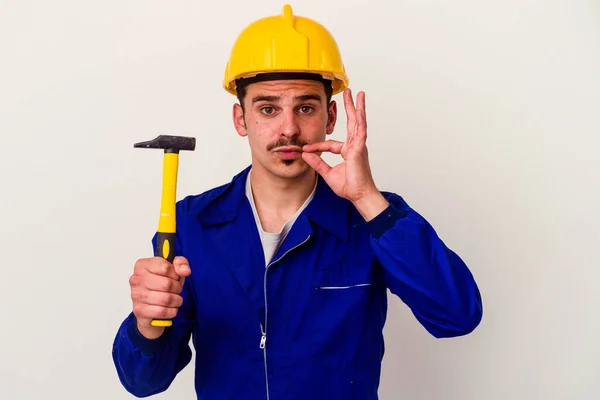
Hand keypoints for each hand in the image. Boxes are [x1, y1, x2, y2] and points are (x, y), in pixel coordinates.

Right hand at [129, 256, 190, 338]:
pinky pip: (162, 311)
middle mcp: (136, 279)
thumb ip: (181, 263)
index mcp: (142, 265)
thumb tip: (185, 270)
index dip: (176, 274)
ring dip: (176, 300)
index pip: (166, 268)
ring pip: (166, 299)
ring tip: (175, 299)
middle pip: (167, 284)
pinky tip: (170, 308)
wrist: (149, 304)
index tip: (175, 277)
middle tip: (176, 290)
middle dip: (177, 288)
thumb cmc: (160, 284)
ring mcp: (136, 295)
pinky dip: (171, 311)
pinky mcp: (139, 310)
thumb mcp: (173, 269)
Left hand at [302, 89, 388, 219]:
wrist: (358, 195)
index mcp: (348, 152)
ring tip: (358, 94)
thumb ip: (317, 163)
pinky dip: (360, 119)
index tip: (305, 150)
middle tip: (349, 93)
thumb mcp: (327, 174)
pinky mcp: (360, 149)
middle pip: (352, 123)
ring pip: (358, 122)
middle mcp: (355, 146)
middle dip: (350, 107)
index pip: (330, 144)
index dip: (317, 147)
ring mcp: (358, 146)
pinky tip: (359, 109)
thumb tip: (305, 154)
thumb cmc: (349, 187)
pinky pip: (360, 131)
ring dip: (357, 107)